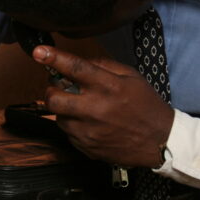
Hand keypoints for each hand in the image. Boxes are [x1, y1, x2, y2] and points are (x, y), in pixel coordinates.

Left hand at [33, 46, 174, 167]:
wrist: (160, 140)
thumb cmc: (147, 106)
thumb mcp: (131, 77)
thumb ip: (104, 65)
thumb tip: (80, 61)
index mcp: (108, 87)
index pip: (75, 68)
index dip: (53, 58)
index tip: (38, 52)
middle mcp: (95, 109)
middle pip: (53, 98)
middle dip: (51, 91)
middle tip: (58, 89)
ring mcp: (89, 131)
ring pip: (58, 118)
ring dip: (64, 110)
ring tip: (82, 109)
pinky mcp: (87, 148)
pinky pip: (68, 134)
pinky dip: (74, 127)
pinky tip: (90, 124)